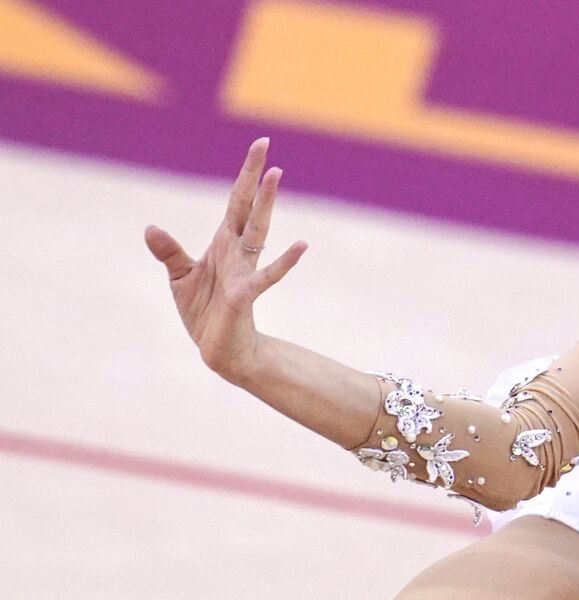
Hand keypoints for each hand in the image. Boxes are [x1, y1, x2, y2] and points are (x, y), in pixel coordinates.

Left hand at [145, 137, 306, 380]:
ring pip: (258, 229)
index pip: (236, 202)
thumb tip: (150, 228)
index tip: (260, 146)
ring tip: (275, 175)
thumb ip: (169, 251)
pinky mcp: (246, 293)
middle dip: (255, 177)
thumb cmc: (203, 312)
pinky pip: (267, 275)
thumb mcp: (180, 277)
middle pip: (248, 207)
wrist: (217, 347)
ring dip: (266, 202)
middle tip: (265, 145)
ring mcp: (245, 270)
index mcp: (223, 243)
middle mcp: (238, 251)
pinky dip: (285, 261)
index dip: (246, 175)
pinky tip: (302, 245)